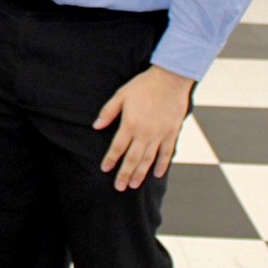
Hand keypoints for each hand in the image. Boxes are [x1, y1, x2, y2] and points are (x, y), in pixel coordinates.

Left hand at [93, 65, 194, 190]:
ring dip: (141, 173)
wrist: (170, 79)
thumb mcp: (121, 95)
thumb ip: (108, 112)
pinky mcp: (172, 133)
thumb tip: (96, 126)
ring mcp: (160, 134)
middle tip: (119, 187)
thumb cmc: (143, 86)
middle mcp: (145, 133)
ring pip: (149, 159)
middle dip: (125, 174)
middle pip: (133, 158)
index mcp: (130, 124)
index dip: (111, 159)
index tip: (105, 169)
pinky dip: (162, 165)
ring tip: (134, 185)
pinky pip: (167, 153)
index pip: (118, 147)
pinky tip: (157, 175)